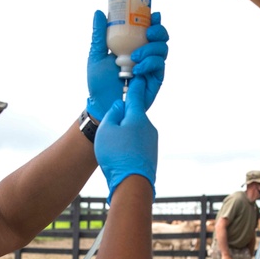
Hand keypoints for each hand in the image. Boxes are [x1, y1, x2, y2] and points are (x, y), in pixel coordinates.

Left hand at [85, 11, 167, 120]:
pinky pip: (159, 66)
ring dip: (151, 49)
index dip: (155, 20)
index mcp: (133, 45)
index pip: (148, 28)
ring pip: (163, 50)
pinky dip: (150, 64)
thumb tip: (99, 11)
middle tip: (148, 32)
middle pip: (161, 37)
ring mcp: (151, 67)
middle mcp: (145, 54)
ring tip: (134, 57)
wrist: (102, 105)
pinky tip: (137, 69)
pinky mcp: (155, 80)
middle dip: (159, 31)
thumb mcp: (97, 55)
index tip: (153, 14)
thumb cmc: (99, 82)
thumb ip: (99, 34)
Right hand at [94, 75, 156, 201]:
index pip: (136, 94)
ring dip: (126, 135)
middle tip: (110, 128)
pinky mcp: (151, 154)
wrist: (132, 183)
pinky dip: (130, 147)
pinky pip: (138, 145)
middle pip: (134, 115)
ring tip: (114, 148)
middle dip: (124, 117)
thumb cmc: (116, 155)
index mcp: (137, 116)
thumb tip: (120, 106)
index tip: (136, 75)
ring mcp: (152, 141)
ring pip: (136, 131)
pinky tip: (121, 157)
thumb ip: (113, 113)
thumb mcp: (107, 130)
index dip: (134, 84)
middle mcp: (149, 126)